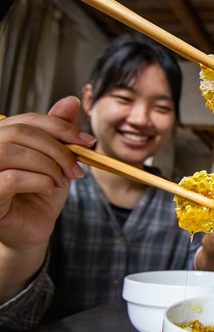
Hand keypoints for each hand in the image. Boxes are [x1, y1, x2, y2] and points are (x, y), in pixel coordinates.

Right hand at [0, 97, 95, 251]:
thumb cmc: (40, 194)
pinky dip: (38, 180)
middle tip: (76, 168)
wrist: (33, 230)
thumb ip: (59, 132)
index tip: (87, 141)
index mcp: (2, 138)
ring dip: (48, 165)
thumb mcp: (56, 161)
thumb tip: (70, 101)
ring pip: (12, 151)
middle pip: (20, 132)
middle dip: (57, 149)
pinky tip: (50, 188)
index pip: (28, 120)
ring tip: (62, 180)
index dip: (61, 127)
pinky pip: (10, 178)